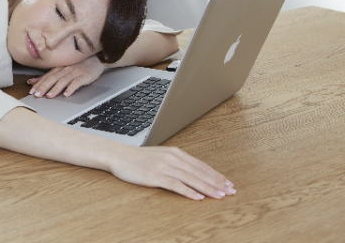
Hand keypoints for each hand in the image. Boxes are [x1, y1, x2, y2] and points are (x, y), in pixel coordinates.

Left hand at [27, 55, 104, 97]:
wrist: (96, 59)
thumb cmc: (78, 65)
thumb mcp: (61, 69)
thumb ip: (48, 76)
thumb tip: (32, 81)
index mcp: (59, 68)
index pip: (47, 76)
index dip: (38, 83)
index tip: (31, 91)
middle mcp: (65, 69)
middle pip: (53, 78)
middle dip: (44, 86)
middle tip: (37, 94)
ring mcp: (75, 72)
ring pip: (63, 80)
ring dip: (56, 88)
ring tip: (49, 96)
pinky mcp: (84, 76)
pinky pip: (77, 82)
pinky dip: (71, 88)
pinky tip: (67, 94)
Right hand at [108, 146, 235, 199]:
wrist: (119, 155)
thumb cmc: (138, 158)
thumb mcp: (160, 156)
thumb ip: (176, 162)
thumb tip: (192, 172)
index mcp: (175, 153)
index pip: (200, 165)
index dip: (215, 175)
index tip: (227, 183)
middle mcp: (172, 158)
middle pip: (199, 172)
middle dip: (216, 182)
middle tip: (230, 191)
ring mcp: (164, 166)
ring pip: (191, 178)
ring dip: (207, 187)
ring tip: (219, 195)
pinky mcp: (155, 176)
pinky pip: (176, 185)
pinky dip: (188, 191)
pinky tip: (198, 197)